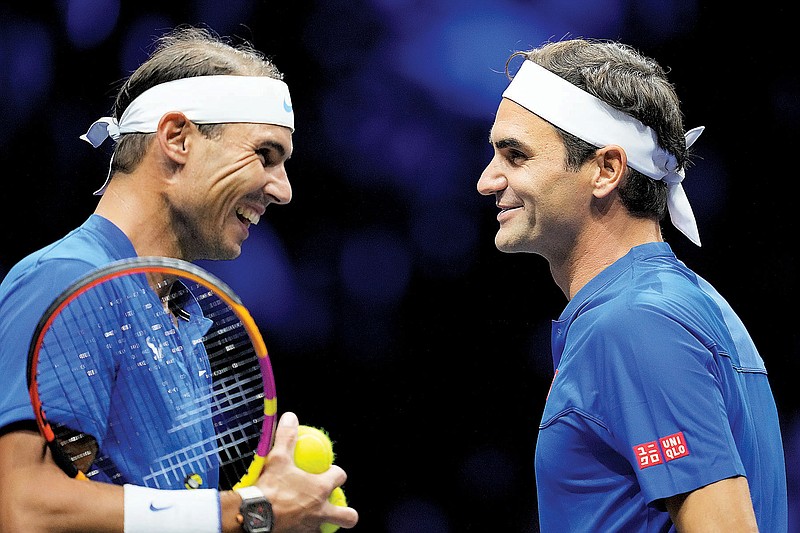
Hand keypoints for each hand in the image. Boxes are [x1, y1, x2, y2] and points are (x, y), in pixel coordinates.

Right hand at [256, 412, 357, 532]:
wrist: (253, 517)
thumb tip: (291, 417)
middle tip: (340, 509)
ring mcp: (311, 527)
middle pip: (347, 516)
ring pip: (326, 529)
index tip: (329, 472)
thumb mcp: (278, 458)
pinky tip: (295, 527)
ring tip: (313, 520)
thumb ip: (287, 437)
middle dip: (347, 513)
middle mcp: (321, 510)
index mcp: (320, 488)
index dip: (337, 473)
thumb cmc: (269, 487)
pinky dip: (303, 532)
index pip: (340, 477)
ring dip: (322, 524)